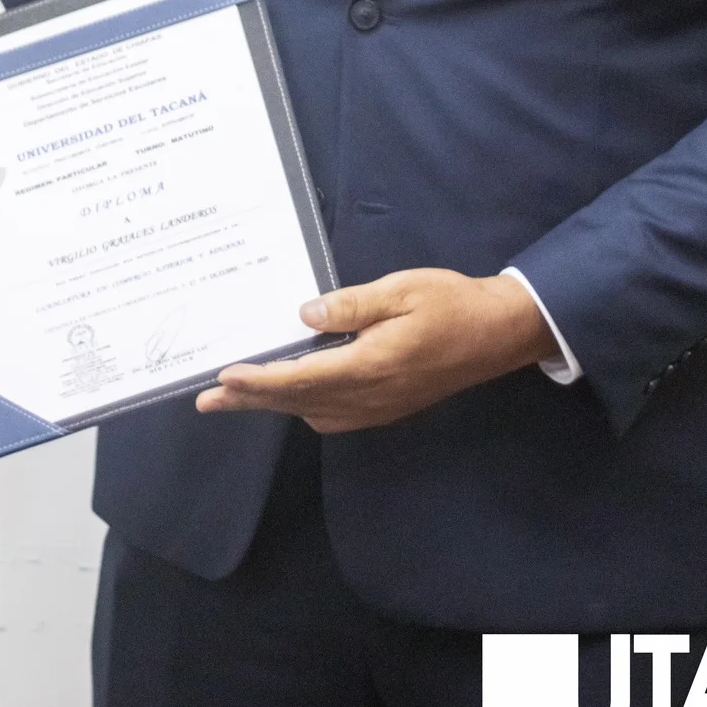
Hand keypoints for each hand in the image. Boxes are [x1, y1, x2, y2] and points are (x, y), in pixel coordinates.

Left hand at [196, 268, 558, 432]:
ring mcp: (379, 407)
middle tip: (208, 400)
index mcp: (370, 365)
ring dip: (274, 405)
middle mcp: (369, 396)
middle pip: (298, 401)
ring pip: (313, 412)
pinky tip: (292, 394)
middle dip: (251, 400)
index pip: (302, 378)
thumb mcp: (401, 291)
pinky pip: (334, 415)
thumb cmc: (450, 304)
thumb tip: (304, 315)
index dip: (260, 381)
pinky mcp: (387, 407)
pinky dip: (303, 406)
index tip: (225, 378)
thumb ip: (351, 306)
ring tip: (238, 396)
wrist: (498, 335)